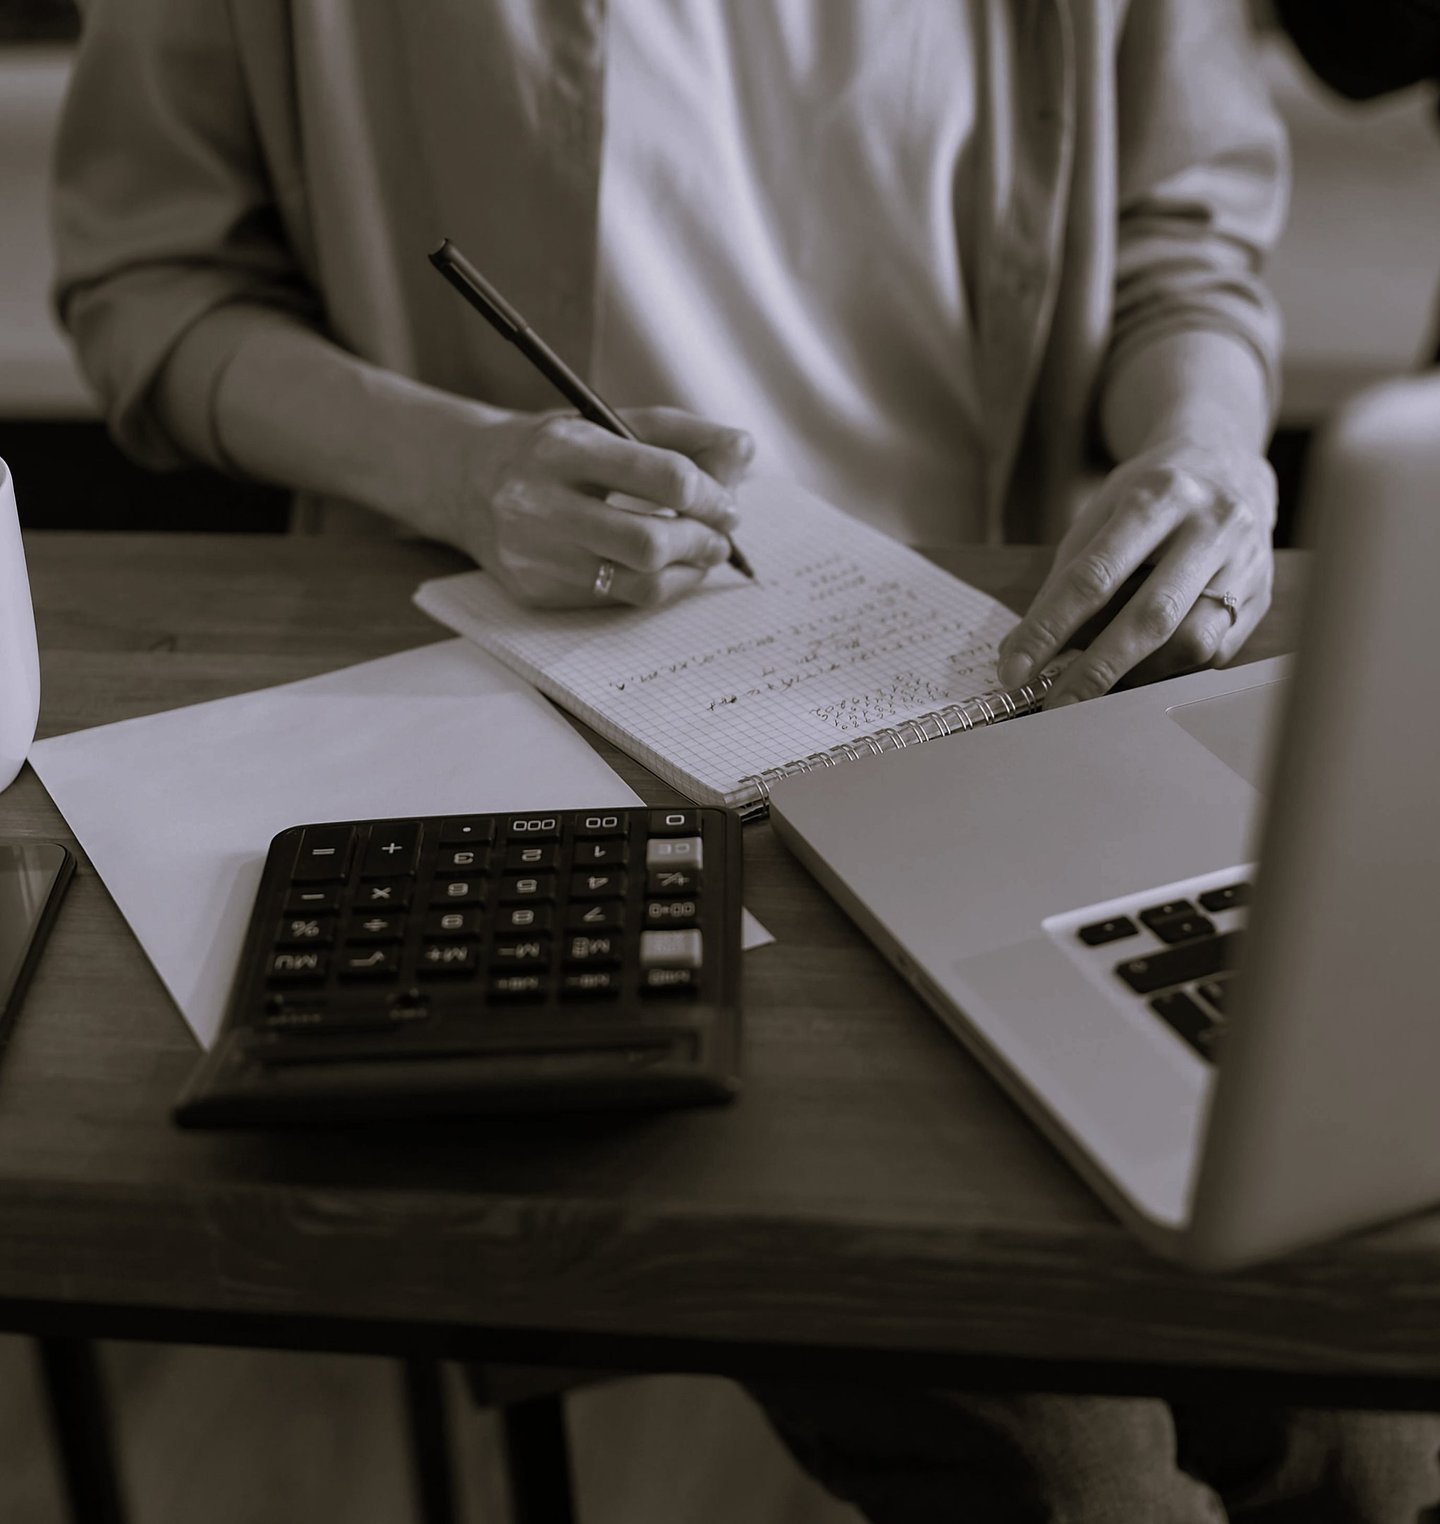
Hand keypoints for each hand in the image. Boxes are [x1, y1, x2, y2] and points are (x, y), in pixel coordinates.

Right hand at [453, 405, 753, 607]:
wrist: (468, 482)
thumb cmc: (557, 450)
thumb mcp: (610, 421)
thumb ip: (683, 434)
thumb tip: (744, 451)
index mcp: (564, 447)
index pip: (665, 476)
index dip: (711, 495)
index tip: (727, 503)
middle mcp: (539, 502)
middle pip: (651, 542)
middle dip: (701, 542)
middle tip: (719, 539)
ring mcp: (533, 555)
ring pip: (638, 583)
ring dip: (686, 572)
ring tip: (699, 554)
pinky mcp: (534, 592)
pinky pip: (615, 601)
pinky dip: (653, 586)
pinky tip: (660, 569)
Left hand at [997, 439, 1275, 704]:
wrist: (1227, 463)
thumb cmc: (1150, 495)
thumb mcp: (1100, 514)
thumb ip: (1065, 580)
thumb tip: (1021, 652)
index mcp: (1157, 496)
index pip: (1094, 576)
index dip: (1049, 629)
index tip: (1014, 670)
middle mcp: (1211, 525)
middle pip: (1150, 616)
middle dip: (1096, 670)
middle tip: (1055, 705)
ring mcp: (1246, 561)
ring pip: (1192, 642)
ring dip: (1137, 675)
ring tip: (1100, 687)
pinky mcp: (1263, 595)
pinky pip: (1214, 652)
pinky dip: (1169, 670)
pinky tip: (1142, 669)